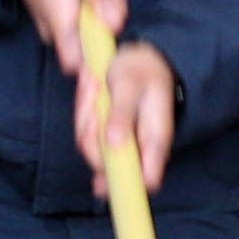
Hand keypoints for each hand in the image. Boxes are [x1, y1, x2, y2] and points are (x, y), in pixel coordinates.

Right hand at [3, 0, 125, 78]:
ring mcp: (56, 21)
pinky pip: (83, 7)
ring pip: (93, 14)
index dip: (96, 60)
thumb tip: (116, 25)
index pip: (76, 65)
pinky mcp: (57, 11)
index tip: (109, 27)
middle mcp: (56, 28)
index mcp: (62, 20)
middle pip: (97, 30)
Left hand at [77, 40, 178, 198]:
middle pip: (104, 165)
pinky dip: (83, 110)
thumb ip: (123, 114)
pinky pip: (84, 134)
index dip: (125, 179)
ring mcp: (119, 145)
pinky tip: (92, 87)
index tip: (105, 154)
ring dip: (86, 113)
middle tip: (96, 91)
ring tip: (95, 83)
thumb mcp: (131, 85)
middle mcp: (138, 149)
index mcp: (155, 141)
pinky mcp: (105, 138)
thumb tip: (114, 143)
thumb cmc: (142, 71)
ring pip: (89, 146)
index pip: (147, 179)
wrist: (141, 58)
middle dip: (91, 130)